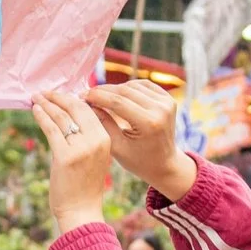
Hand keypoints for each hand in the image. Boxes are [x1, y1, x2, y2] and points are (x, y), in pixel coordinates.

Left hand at [32, 91, 118, 228]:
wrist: (81, 211)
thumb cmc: (84, 186)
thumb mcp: (93, 157)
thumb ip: (85, 137)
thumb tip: (67, 116)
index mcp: (106, 139)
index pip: (89, 110)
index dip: (72, 98)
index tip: (59, 94)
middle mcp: (96, 141)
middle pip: (76, 109)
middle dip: (58, 97)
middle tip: (44, 91)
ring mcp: (81, 148)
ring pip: (62, 117)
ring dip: (46, 104)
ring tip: (36, 97)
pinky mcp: (65, 156)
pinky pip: (51, 129)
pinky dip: (41, 117)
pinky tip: (35, 110)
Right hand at [84, 77, 195, 199]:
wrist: (165, 164)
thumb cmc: (138, 160)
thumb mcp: (117, 147)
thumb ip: (103, 123)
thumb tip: (86, 103)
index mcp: (149, 123)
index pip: (118, 102)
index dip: (97, 96)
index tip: (82, 96)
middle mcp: (161, 109)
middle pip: (125, 91)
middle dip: (103, 90)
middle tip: (87, 94)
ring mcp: (167, 102)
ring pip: (133, 85)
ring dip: (115, 88)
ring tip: (100, 96)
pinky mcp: (168, 99)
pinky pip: (144, 85)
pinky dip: (129, 87)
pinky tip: (118, 94)